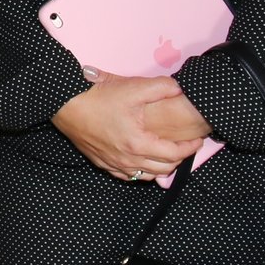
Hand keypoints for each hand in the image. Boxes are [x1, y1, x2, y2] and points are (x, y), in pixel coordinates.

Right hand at [52, 71, 206, 180]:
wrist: (66, 105)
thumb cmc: (99, 96)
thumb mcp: (133, 87)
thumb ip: (162, 87)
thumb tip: (180, 89)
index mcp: (138, 144)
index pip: (174, 155)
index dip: (189, 149)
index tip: (197, 140)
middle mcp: (127, 160)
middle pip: (163, 169)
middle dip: (179, 159)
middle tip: (185, 146)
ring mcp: (113, 164)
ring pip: (146, 176)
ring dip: (161, 168)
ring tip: (166, 153)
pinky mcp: (102, 164)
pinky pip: (127, 176)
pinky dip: (140, 171)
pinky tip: (142, 160)